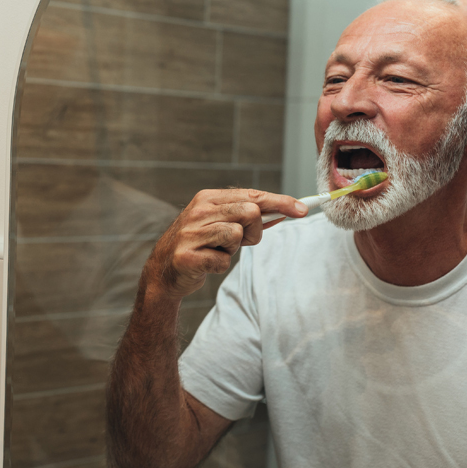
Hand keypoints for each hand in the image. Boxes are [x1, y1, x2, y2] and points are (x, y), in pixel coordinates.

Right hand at [143, 189, 306, 299]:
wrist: (163, 272)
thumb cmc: (198, 246)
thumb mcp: (220, 225)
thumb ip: (248, 218)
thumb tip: (283, 212)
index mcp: (207, 198)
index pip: (252, 195)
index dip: (280, 202)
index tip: (303, 210)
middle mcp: (198, 211)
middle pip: (250, 212)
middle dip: (253, 231)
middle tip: (239, 241)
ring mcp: (191, 233)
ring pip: (237, 235)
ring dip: (232, 250)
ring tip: (215, 250)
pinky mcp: (187, 256)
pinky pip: (223, 261)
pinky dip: (220, 266)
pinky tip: (205, 263)